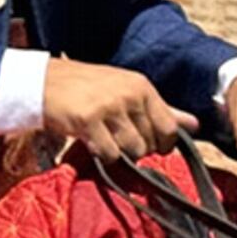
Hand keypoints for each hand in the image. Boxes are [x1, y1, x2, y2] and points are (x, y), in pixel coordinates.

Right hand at [42, 57, 198, 160]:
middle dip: (137, 149)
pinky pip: (110, 154)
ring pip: (132, 150)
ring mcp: (109, 106)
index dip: (163, 144)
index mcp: (142, 87)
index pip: (170, 127)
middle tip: (117, 138)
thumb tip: (196, 124)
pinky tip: (91, 142)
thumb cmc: (86, 88)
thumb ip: (162, 109)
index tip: (151, 146)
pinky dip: (102, 155)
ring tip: (104, 138)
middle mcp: (129, 94)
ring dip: (119, 153)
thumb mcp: (127, 91)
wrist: (40, 82)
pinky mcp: (88, 120)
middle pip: (151, 143)